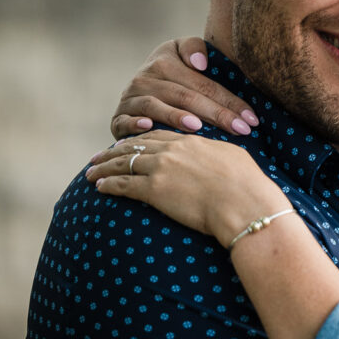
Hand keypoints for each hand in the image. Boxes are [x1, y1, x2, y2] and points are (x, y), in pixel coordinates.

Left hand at [87, 130, 292, 247]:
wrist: (243, 202)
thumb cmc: (247, 184)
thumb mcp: (234, 157)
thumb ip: (218, 154)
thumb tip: (220, 157)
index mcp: (191, 141)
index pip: (158, 136)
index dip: (140, 139)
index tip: (129, 144)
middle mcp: (172, 151)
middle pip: (135, 147)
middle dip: (114, 151)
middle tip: (100, 155)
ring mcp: (161, 169)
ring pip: (123, 163)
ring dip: (104, 167)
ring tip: (90, 171)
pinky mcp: (154, 190)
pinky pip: (122, 184)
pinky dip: (108, 184)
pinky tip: (98, 186)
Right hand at [111, 37, 258, 138]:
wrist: (137, 88)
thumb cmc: (172, 74)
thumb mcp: (181, 52)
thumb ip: (194, 47)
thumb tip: (200, 63)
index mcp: (165, 61)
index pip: (204, 83)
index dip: (229, 100)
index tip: (251, 119)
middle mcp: (145, 78)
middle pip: (186, 97)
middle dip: (217, 114)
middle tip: (241, 130)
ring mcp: (130, 98)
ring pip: (157, 107)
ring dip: (176, 117)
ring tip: (198, 127)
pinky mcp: (117, 117)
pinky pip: (124, 120)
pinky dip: (135, 124)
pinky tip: (149, 126)